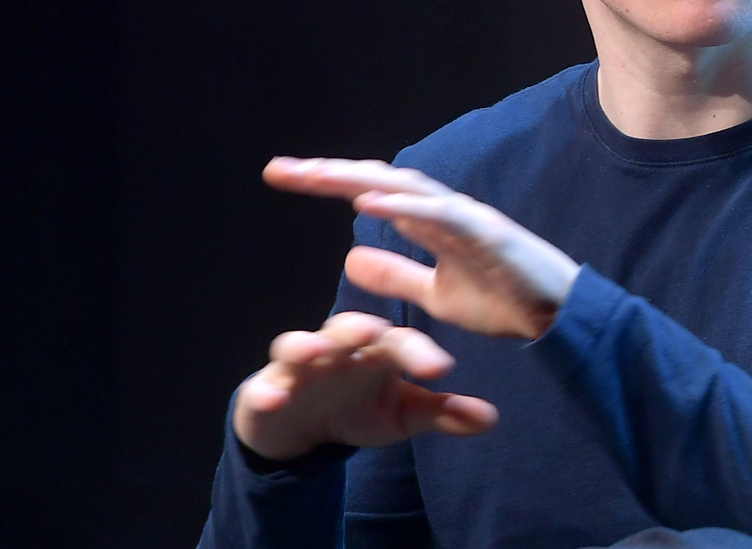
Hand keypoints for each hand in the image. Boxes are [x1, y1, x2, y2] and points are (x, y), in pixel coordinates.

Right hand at [233, 311, 497, 460]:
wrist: (298, 423)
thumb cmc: (355, 407)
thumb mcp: (401, 416)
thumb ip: (442, 413)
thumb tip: (490, 418)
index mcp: (375, 349)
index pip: (400, 343)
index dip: (418, 353)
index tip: (441, 369)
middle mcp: (337, 347)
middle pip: (349, 328)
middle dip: (360, 327)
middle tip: (375, 330)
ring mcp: (297, 366)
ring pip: (298, 345)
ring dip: (306, 345)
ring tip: (316, 350)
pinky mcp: (264, 388)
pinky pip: (261, 387)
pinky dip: (265, 391)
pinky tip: (272, 398)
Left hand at [264, 157, 580, 339]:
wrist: (559, 319)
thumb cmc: (505, 302)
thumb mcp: (435, 294)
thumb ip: (397, 274)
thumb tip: (353, 255)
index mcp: (430, 221)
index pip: (371, 190)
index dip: (328, 181)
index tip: (283, 176)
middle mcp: (444, 210)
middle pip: (378, 179)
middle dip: (328, 173)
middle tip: (279, 169)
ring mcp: (466, 217)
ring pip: (405, 186)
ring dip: (359, 178)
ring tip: (316, 175)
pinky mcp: (487, 233)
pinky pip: (441, 214)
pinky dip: (404, 204)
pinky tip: (369, 200)